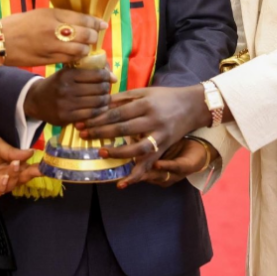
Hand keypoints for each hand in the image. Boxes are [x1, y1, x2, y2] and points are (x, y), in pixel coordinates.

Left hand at [0, 131, 43, 199]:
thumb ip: (12, 151)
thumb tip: (32, 152)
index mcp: (9, 163)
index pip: (25, 169)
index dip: (34, 169)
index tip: (44, 167)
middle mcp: (3, 174)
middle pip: (19, 179)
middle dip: (27, 175)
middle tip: (33, 169)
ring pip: (9, 187)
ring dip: (14, 179)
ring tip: (15, 168)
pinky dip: (0, 188)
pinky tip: (4, 179)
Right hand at [1, 9, 106, 67]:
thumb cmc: (16, 24)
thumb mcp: (38, 13)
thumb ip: (58, 17)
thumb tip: (77, 21)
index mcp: (52, 14)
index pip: (83, 18)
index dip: (96, 23)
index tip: (102, 25)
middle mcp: (54, 29)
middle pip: (86, 34)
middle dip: (93, 37)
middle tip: (94, 38)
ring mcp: (51, 46)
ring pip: (80, 50)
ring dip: (86, 50)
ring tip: (85, 49)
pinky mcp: (47, 59)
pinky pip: (68, 59)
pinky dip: (75, 58)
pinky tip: (75, 56)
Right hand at [25, 68, 116, 126]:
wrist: (36, 100)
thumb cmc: (57, 84)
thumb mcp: (67, 72)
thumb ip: (88, 72)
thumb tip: (114, 77)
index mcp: (68, 74)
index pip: (96, 75)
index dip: (107, 76)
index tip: (109, 79)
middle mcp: (66, 88)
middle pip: (99, 89)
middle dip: (106, 89)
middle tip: (106, 90)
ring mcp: (66, 104)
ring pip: (97, 102)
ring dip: (105, 101)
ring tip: (104, 99)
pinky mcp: (66, 117)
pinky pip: (90, 114)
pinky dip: (99, 112)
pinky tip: (99, 109)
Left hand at [77, 85, 209, 185]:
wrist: (193, 106)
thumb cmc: (165, 97)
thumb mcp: (145, 92)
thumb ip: (123, 98)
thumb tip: (100, 103)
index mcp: (146, 103)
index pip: (117, 113)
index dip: (98, 119)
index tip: (83, 123)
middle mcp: (153, 120)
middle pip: (123, 128)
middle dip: (100, 133)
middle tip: (83, 135)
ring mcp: (159, 136)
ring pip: (136, 149)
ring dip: (116, 153)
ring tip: (100, 153)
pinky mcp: (163, 148)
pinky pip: (149, 163)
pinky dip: (136, 175)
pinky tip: (122, 183)